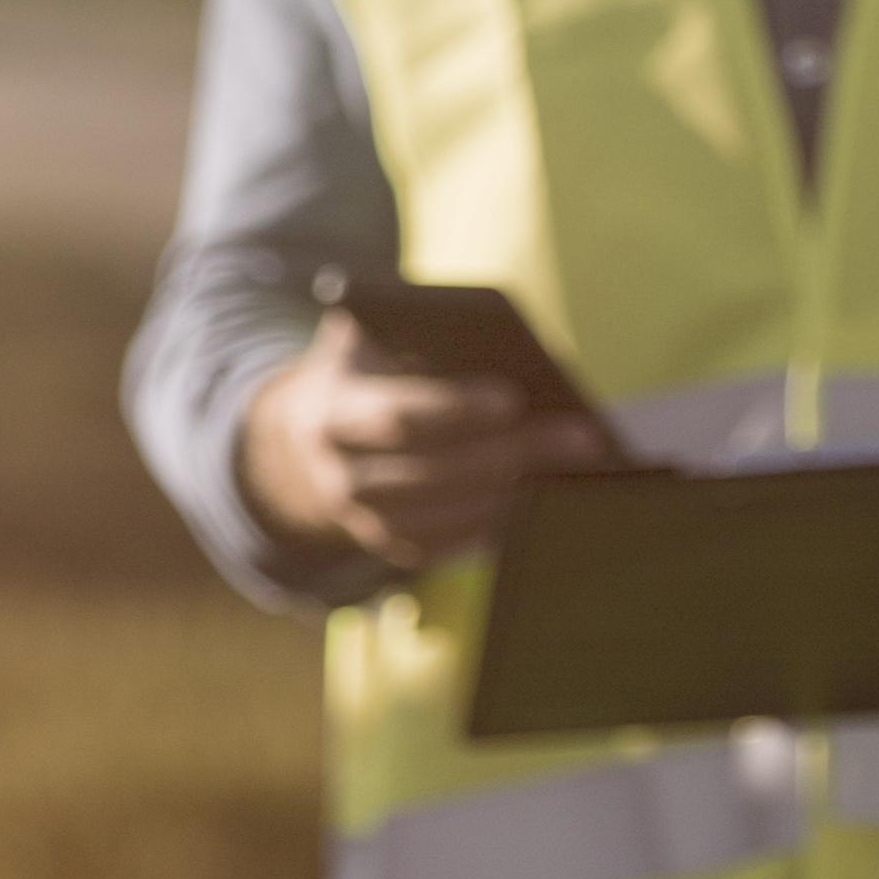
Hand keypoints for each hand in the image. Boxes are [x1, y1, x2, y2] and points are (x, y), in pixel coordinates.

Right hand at [236, 308, 622, 574]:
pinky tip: (546, 502)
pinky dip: (496, 527)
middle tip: (582, 437)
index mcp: (332, 412)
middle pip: (433, 474)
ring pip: (444, 519)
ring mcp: (361, 520)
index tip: (513, 396)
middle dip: (511, 455)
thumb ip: (412, 332)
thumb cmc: (361, 370)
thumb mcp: (367, 337)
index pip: (398, 416)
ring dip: (514, 497)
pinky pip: (447, 546)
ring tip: (578, 471)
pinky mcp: (386, 545)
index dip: (454, 409)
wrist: (296, 442)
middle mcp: (340, 476)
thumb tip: (497, 339)